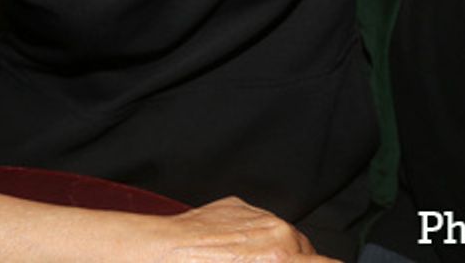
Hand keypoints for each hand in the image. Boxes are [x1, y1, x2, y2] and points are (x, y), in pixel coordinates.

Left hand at [158, 197, 337, 261]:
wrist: (161, 253)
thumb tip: (288, 262)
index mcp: (280, 256)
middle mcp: (276, 230)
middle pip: (303, 252)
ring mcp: (257, 215)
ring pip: (281, 237)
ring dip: (274, 253)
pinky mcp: (238, 207)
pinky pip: (257, 224)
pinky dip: (252, 239)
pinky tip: (230, 255)